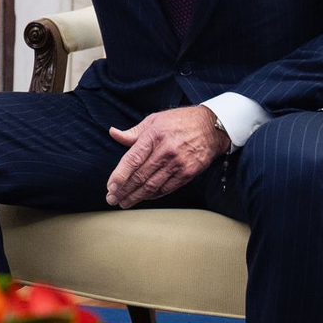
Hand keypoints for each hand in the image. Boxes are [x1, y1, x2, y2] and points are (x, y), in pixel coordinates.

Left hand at [105, 105, 230, 208]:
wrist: (212, 127)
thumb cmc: (179, 122)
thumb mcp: (154, 120)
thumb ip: (133, 132)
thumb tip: (113, 133)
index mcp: (154, 136)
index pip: (132, 159)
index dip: (120, 175)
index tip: (110, 186)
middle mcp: (166, 151)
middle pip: (140, 176)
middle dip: (123, 190)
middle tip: (112, 199)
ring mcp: (178, 163)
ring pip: (152, 185)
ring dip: (136, 196)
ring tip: (124, 202)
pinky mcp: (188, 172)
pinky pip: (167, 188)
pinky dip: (153, 195)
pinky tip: (143, 197)